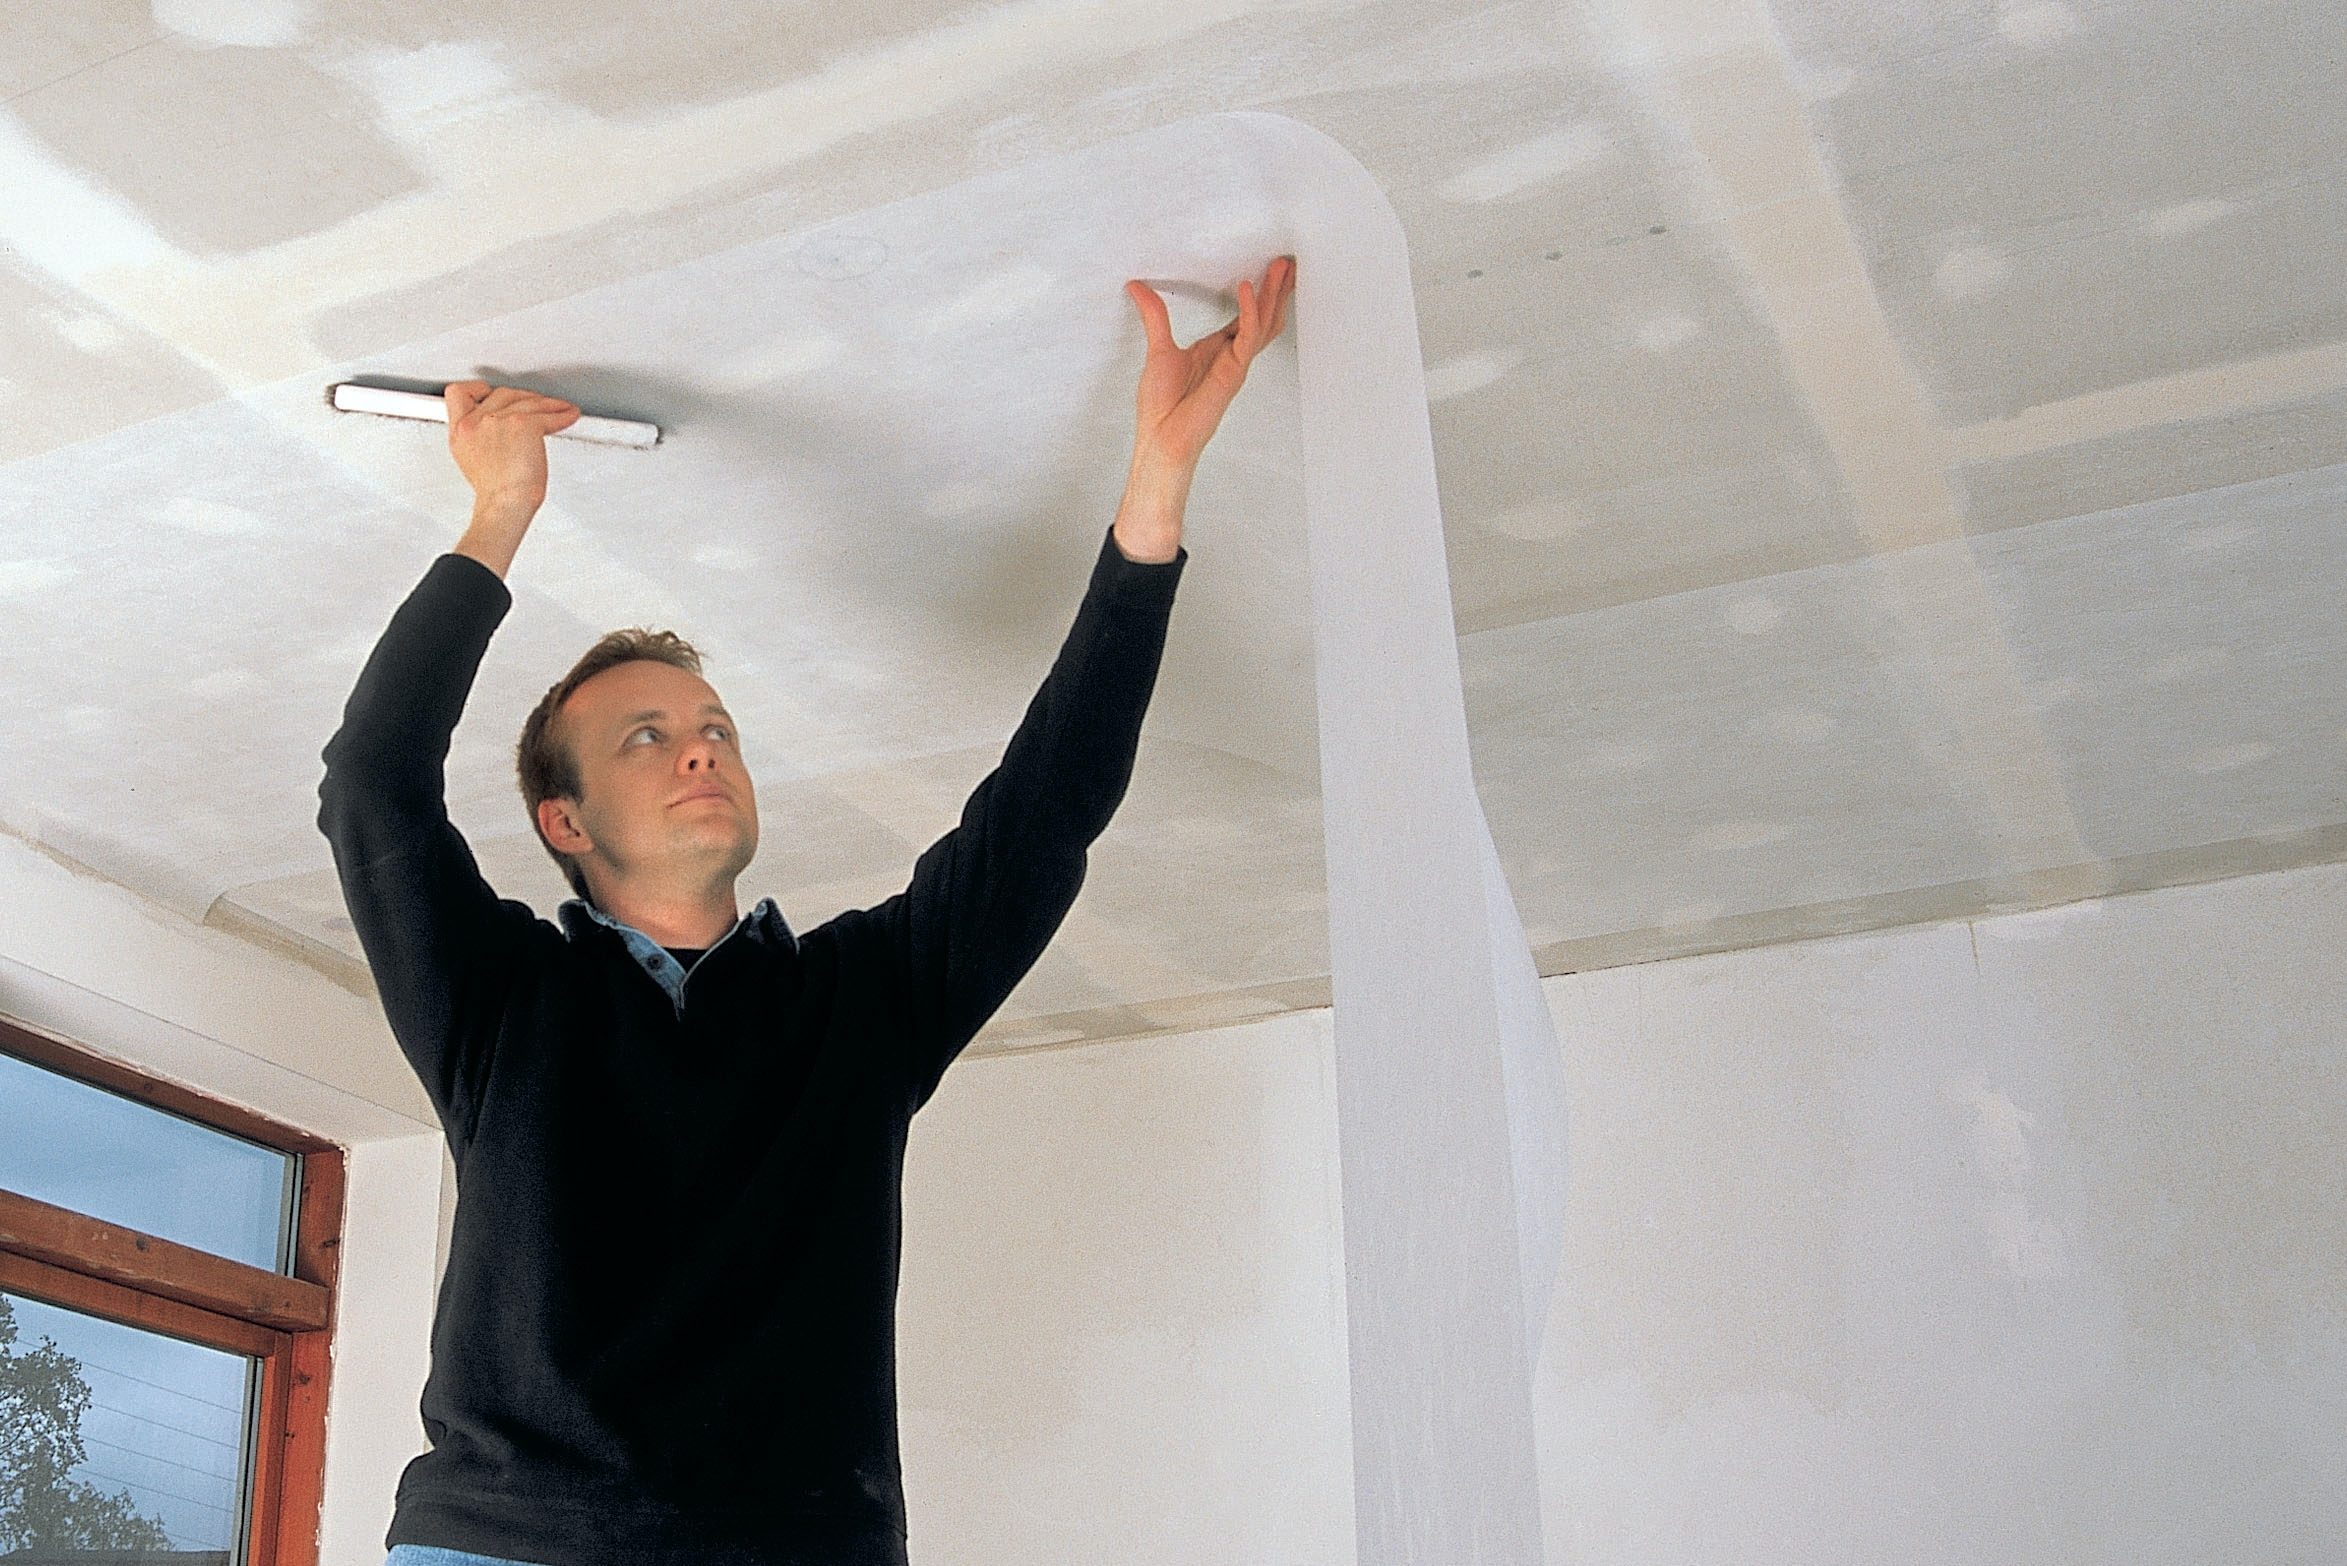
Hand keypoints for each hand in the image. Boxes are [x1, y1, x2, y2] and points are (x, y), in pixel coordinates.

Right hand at [443, 380, 580, 516]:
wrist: (505, 504)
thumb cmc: (495, 490)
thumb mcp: (469, 458)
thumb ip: (476, 435)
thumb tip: (492, 426)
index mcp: (460, 430)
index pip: (458, 393)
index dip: (477, 390)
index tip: (491, 393)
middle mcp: (476, 422)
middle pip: (502, 394)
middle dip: (522, 397)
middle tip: (536, 405)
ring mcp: (500, 421)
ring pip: (528, 400)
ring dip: (548, 404)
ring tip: (559, 409)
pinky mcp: (524, 424)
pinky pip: (548, 414)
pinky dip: (562, 414)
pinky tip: (568, 415)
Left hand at [1123, 256, 1294, 471]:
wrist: (1162, 437)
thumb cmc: (1161, 406)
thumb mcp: (1158, 348)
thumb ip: (1154, 315)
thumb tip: (1138, 287)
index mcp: (1217, 350)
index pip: (1245, 316)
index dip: (1258, 292)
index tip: (1266, 268)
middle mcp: (1231, 356)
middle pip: (1263, 317)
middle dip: (1276, 289)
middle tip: (1284, 261)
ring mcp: (1236, 364)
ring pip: (1263, 323)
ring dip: (1273, 294)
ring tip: (1279, 268)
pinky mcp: (1233, 372)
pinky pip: (1247, 336)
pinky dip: (1249, 311)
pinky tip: (1247, 288)